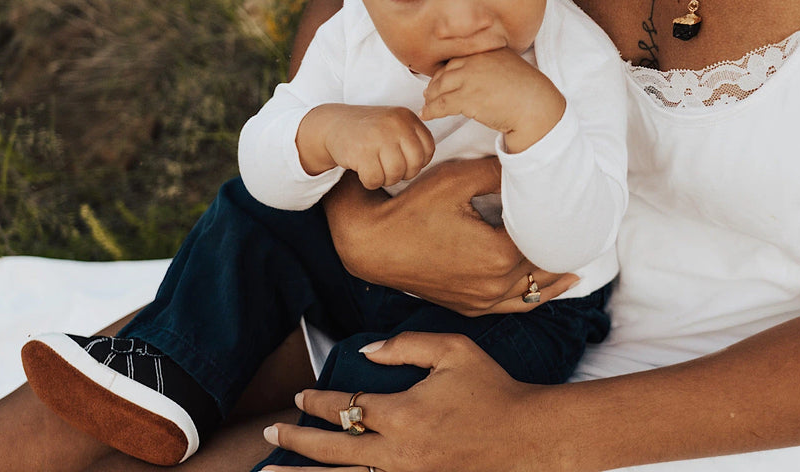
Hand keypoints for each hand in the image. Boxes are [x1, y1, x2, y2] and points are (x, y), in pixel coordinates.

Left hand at [261, 333, 554, 471]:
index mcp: (404, 413)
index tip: (299, 397)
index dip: (316, 402)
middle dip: (296, 441)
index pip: (344, 407)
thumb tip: (364, 353)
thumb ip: (406, 346)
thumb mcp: (453, 351)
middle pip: (332, 451)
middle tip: (270, 432)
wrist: (528, 439)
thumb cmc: (493, 391)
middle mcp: (398, 452)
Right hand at [304, 105, 435, 189]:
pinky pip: (375, 180)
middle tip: (390, 170)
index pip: (428, 148)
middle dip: (404, 174)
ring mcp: (377, 137)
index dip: (418, 162)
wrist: (334, 124)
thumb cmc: (369, 131)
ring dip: (386, 179)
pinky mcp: (360, 151)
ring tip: (377, 170)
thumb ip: (412, 139)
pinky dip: (370, 182)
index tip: (405, 162)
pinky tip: (364, 172)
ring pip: (396, 174)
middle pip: (414, 164)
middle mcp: (394, 124)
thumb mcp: (394, 125)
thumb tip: (424, 165)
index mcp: (406, 117)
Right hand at [322, 157, 576, 315]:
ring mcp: (480, 300)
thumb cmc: (411, 209)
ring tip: (575, 272)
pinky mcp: (466, 306)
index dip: (562, 227)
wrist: (370, 244)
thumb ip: (498, 172)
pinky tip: (540, 294)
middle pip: (542, 270)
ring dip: (553, 282)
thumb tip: (526, 161)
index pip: (545, 241)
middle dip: (562, 253)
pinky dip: (531, 299)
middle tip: (585, 239)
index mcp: (499, 255)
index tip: (578, 214)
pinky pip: (510, 307)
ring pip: (531, 295)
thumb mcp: (457, 179)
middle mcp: (494, 285)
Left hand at [421, 48, 565, 152]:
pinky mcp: (466, 97)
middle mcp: (475, 60)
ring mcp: (469, 78)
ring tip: (428, 105)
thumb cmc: (527, 91)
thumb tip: (477, 75)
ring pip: (440, 87)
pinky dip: (431, 110)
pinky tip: (426, 114)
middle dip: (435, 84)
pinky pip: (441, 104)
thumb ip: (491, 63)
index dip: (445, 71)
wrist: (535, 106)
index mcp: (485, 49)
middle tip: (430, 93)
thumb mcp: (509, 65)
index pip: (457, 59)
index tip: (440, 78)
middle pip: (445, 72)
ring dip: (431, 98)